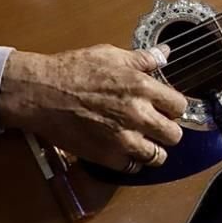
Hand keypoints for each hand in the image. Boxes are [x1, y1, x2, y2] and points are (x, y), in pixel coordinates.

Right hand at [0, 44, 187, 172]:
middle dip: (167, 129)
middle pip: (174, 135)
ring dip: (153, 149)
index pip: (180, 106)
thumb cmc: (73, 70)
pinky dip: (131, 161)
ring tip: (142, 140)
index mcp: (142, 87)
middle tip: (156, 125)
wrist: (41, 93)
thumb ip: (143, 58)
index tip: (166, 106)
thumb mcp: (110, 54)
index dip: (173, 106)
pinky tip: (123, 149)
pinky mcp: (107, 157)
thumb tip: (164, 54)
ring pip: (158, 156)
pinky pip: (133, 167)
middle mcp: (138, 115)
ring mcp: (123, 140)